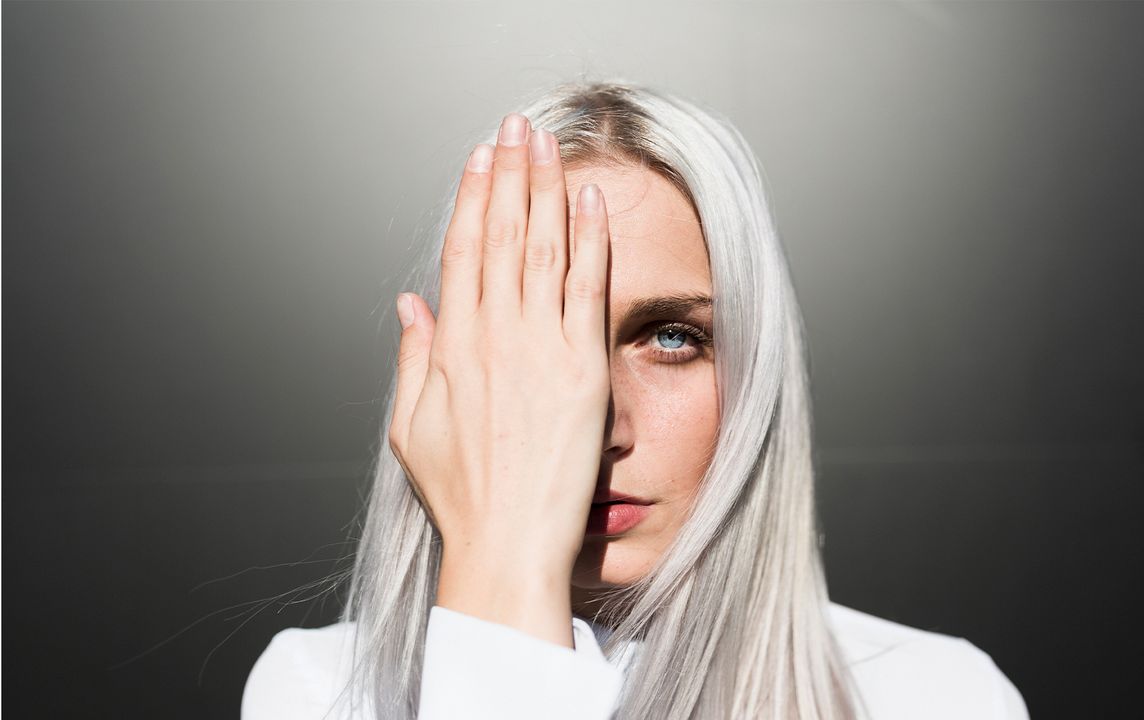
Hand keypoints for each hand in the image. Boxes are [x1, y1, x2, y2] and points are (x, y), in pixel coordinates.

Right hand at [388, 113, 611, 647]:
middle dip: (509, 175)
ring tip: (550, 146)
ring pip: (544, 250)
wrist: (507, 546)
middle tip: (516, 128)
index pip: (462, 252)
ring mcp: (541, 351)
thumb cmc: (462, 496)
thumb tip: (408, 304)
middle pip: (503, 236)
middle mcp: (494, 338)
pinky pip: (588, 291)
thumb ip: (411, 359)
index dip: (473, 199)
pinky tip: (590, 204)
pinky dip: (590, 243)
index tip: (480, 159)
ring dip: (547, 191)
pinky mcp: (584, 371)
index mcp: (451, 348)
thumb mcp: (411, 429)